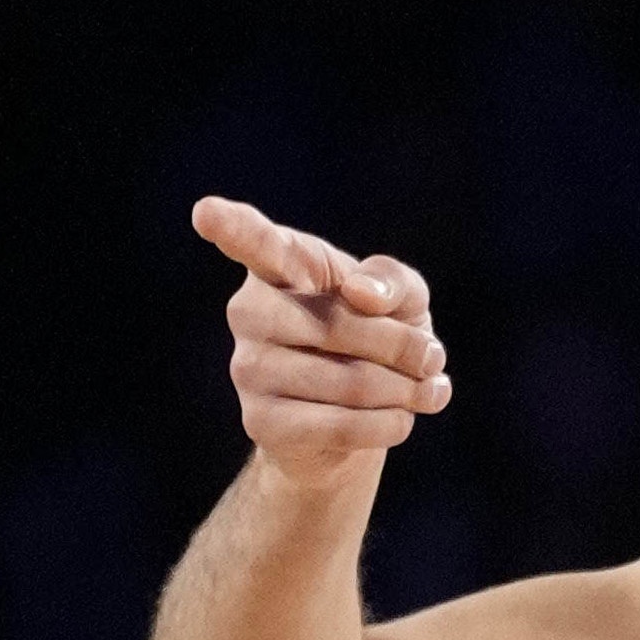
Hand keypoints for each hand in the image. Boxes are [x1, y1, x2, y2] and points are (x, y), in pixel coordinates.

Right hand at [191, 197, 448, 483]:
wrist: (359, 415)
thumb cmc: (378, 336)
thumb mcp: (402, 298)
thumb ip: (392, 282)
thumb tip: (360, 295)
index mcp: (279, 266)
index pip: (254, 242)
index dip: (232, 228)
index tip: (207, 213)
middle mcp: (249, 311)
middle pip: (337, 325)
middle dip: (403, 347)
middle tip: (432, 356)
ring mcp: (248, 368)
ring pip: (350, 382)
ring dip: (408, 390)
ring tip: (424, 389)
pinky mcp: (260, 422)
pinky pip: (342, 426)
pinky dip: (391, 424)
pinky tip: (401, 418)